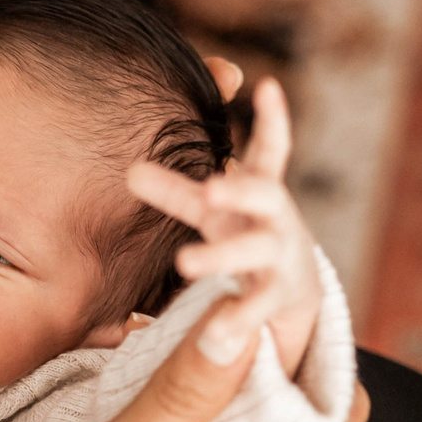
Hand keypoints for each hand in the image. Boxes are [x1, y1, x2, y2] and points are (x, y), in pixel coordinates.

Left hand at [125, 76, 322, 377]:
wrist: (293, 292)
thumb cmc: (244, 233)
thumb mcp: (212, 211)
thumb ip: (176, 191)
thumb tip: (128, 171)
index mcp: (259, 193)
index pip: (270, 152)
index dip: (272, 121)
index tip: (267, 86)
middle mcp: (275, 221)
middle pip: (265, 196)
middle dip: (240, 190)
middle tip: (210, 188)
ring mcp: (279, 261)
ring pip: (256, 254)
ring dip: (222, 255)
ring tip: (184, 263)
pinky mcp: (276, 302)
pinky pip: (257, 311)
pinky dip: (236, 323)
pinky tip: (212, 335)